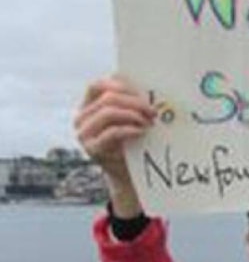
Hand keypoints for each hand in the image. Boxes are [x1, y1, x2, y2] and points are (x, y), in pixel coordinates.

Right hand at [74, 77, 154, 215]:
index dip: (121, 85)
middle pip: (107, 98)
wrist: (128, 175)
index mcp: (89, 106)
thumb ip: (132, 104)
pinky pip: (112, 132)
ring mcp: (84, 134)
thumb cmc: (133, 143)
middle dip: (135, 101)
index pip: (98, 85)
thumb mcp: (130, 120)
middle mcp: (82, 118)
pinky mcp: (93, 149)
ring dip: (133, 114)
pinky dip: (130, 129)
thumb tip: (150, 87)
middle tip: (153, 111)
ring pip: (108, 112)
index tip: (143, 93)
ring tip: (149, 122)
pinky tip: (142, 131)